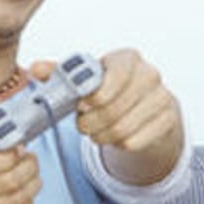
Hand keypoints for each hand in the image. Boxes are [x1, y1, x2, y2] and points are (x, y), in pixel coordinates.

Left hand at [30, 49, 181, 150]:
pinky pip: (134, 142)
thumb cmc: (112, 89)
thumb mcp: (88, 78)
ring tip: (96, 132)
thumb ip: (61, 74)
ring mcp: (162, 98)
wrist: (147, 105)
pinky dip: (119, 144)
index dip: (92, 98)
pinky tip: (115, 136)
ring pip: (122, 129)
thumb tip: (36, 69)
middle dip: (91, 122)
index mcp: (128, 58)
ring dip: (102, 135)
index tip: (81, 105)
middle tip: (83, 125)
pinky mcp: (167, 120)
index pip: (111, 80)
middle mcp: (149, 75)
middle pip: (112, 109)